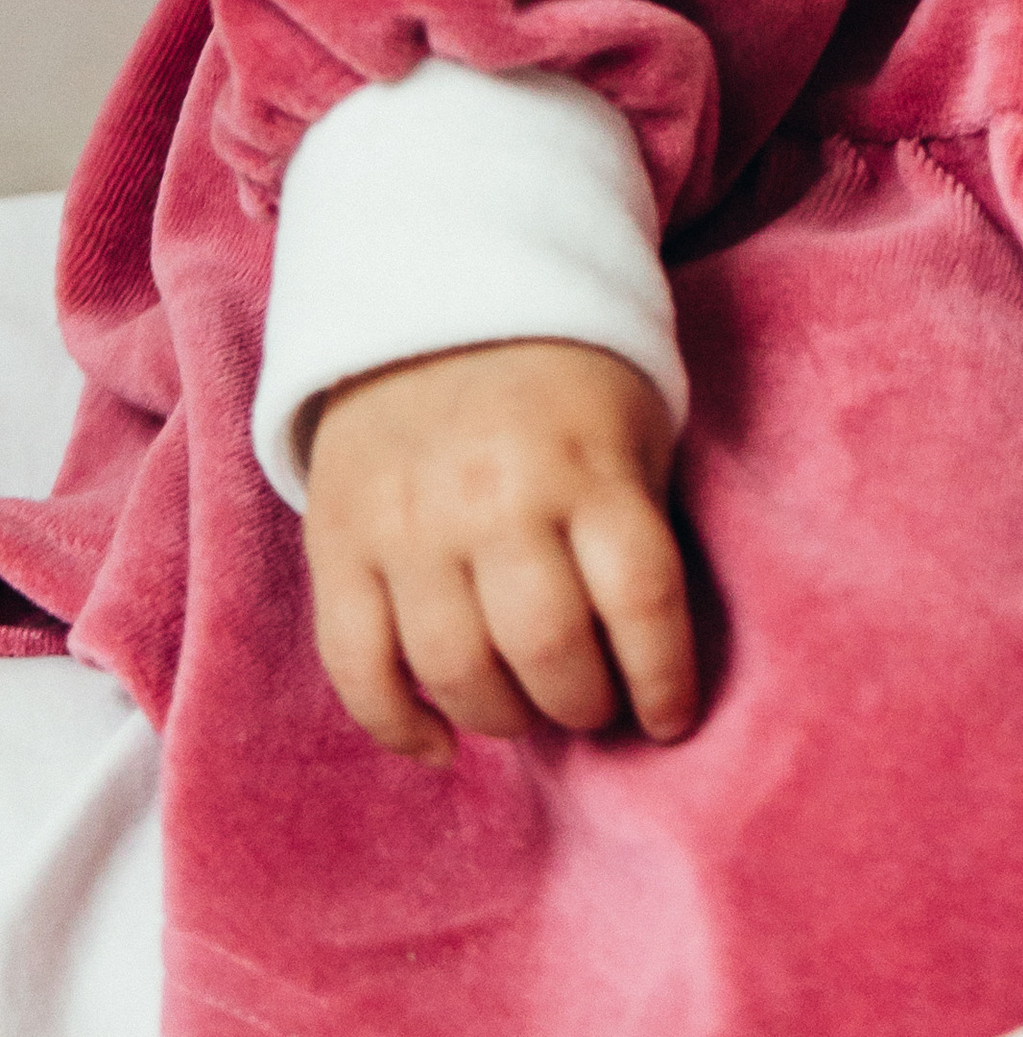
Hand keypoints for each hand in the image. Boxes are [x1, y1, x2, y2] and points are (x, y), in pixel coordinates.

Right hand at [305, 339, 697, 764]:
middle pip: (548, 650)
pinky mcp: (338, 541)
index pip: (641, 600)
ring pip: (457, 672)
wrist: (434, 293)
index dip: (663, 681)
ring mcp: (409, 523)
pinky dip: (398, 725)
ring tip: (526, 710)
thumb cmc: (563, 380)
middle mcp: (496, 497)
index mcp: (587, 464)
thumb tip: (646, 660)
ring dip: (502, 717)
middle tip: (591, 705)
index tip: (669, 721)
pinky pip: (357, 665)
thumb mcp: (632, 427)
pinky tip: (441, 742)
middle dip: (581, 704)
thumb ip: (637, 527)